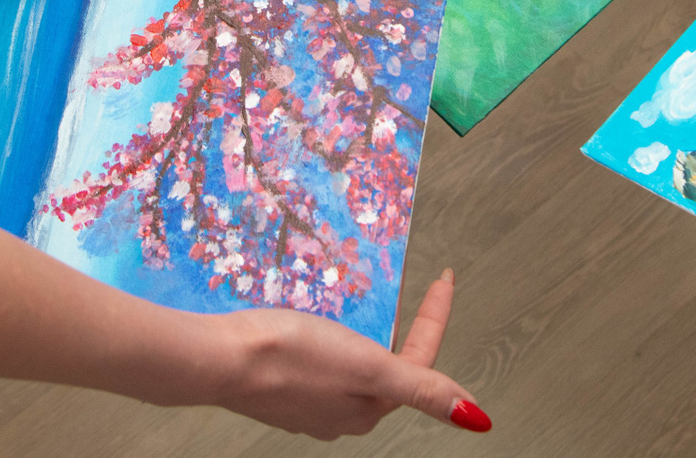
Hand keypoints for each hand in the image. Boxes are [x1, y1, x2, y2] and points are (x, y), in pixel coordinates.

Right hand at [210, 269, 487, 438]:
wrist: (220, 358)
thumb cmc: (290, 357)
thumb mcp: (368, 366)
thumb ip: (422, 387)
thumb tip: (475, 417)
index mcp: (370, 408)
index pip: (421, 358)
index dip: (436, 315)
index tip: (444, 277)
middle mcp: (345, 413)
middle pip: (391, 367)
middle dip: (404, 331)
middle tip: (411, 292)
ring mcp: (312, 403)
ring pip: (356, 367)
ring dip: (366, 336)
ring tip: (366, 303)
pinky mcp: (284, 390)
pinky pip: (323, 365)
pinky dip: (333, 342)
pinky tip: (319, 326)